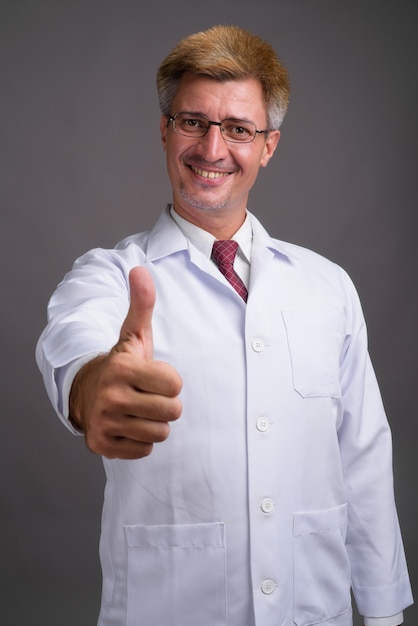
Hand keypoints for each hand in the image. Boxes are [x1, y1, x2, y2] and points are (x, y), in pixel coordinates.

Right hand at [69, 266, 182, 458]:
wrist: (87, 393)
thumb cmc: (122, 364)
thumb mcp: (133, 334)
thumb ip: (142, 304)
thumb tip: (140, 270)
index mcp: (121, 368)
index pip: (175, 385)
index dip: (170, 381)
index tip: (154, 376)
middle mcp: (110, 397)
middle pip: (172, 412)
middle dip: (166, 404)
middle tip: (148, 395)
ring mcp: (105, 423)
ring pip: (160, 433)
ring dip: (155, 423)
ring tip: (139, 409)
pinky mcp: (103, 446)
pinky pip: (144, 451)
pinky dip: (141, 441)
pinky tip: (129, 425)